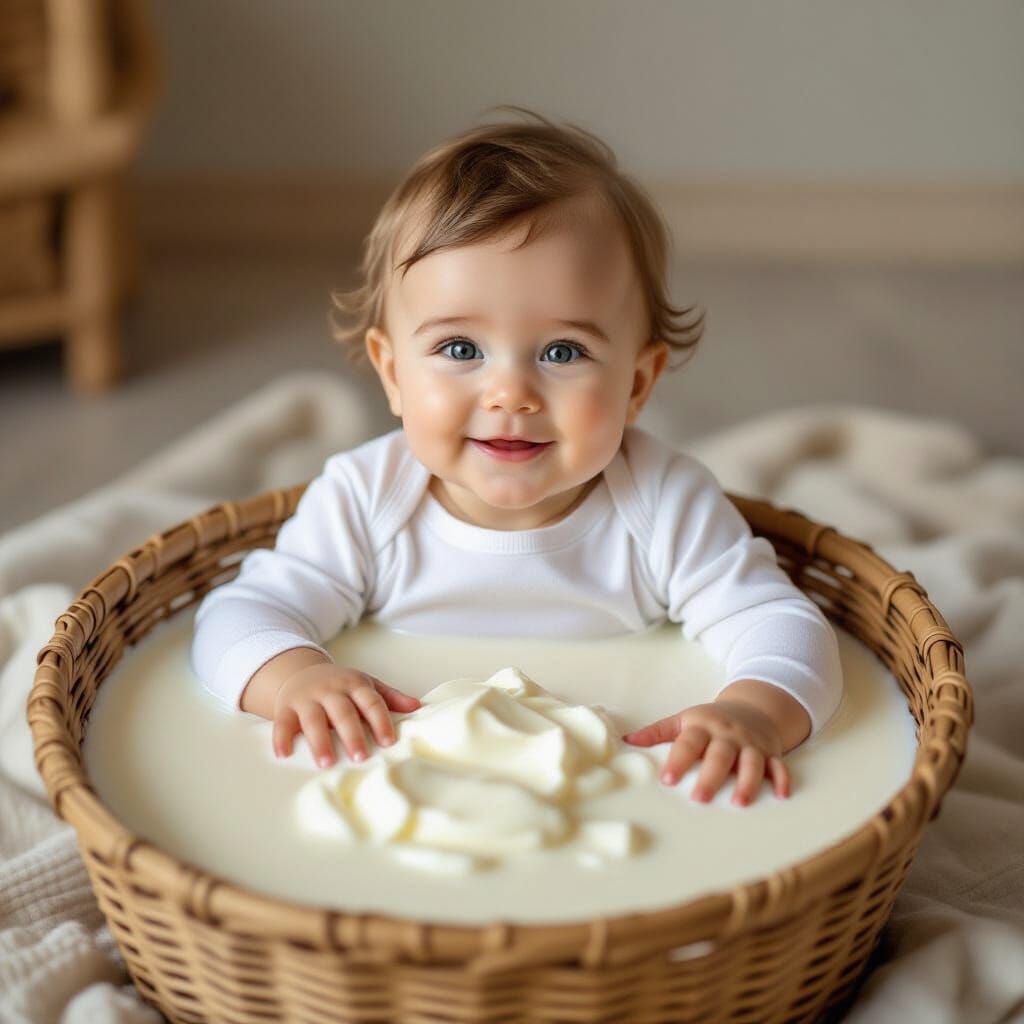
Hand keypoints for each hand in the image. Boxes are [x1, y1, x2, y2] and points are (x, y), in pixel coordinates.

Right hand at [272, 662, 420, 767]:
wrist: (301, 673)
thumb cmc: (340, 686)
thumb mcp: (366, 685)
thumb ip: (390, 697)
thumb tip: (417, 706)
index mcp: (353, 684)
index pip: (370, 701)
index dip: (380, 720)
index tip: (388, 741)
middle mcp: (330, 690)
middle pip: (342, 711)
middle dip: (352, 733)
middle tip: (360, 756)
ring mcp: (306, 698)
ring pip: (313, 718)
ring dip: (319, 740)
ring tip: (326, 762)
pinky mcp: (286, 708)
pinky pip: (282, 722)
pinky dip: (281, 738)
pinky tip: (284, 754)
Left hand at [622, 700, 790, 805]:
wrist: (753, 707)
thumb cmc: (711, 720)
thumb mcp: (684, 719)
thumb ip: (657, 732)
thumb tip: (626, 740)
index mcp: (703, 726)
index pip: (689, 742)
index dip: (678, 760)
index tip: (667, 779)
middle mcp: (728, 735)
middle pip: (720, 754)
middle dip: (710, 776)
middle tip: (699, 798)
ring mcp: (751, 744)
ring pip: (752, 762)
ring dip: (748, 782)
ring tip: (739, 802)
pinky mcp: (772, 753)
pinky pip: (779, 766)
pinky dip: (782, 779)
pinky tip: (781, 795)